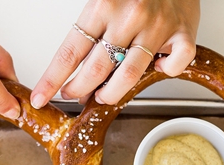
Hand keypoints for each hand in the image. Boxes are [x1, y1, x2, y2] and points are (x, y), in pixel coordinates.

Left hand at [31, 0, 199, 107]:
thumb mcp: (105, 0)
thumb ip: (91, 32)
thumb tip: (74, 72)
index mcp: (103, 4)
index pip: (69, 52)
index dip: (52, 80)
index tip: (41, 97)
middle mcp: (130, 15)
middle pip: (96, 70)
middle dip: (79, 89)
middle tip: (74, 94)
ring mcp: (157, 26)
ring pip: (129, 76)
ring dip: (111, 93)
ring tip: (103, 95)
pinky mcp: (183, 34)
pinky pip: (174, 66)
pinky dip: (165, 73)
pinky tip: (157, 68)